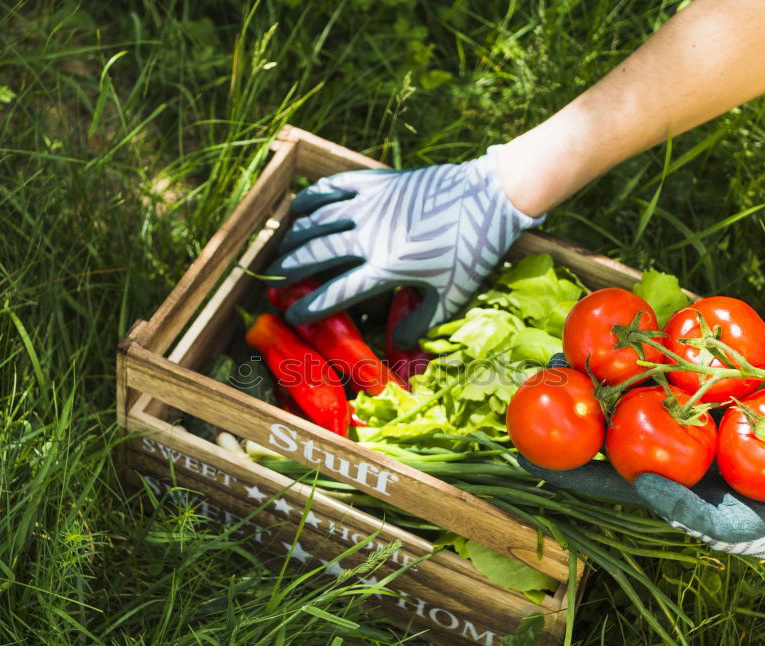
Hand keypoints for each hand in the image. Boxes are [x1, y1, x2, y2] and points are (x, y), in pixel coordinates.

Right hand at [265, 148, 542, 349]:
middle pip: (317, 253)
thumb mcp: (453, 295)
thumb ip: (424, 322)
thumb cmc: (472, 250)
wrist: (489, 196)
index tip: (292, 315)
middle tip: (275, 279)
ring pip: (318, 219)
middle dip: (290, 268)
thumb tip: (402, 344)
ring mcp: (371, 205)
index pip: (337, 292)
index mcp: (386, 267)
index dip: (310, 306)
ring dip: (296, 234)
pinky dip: (313, 197)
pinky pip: (334, 187)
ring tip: (283, 246)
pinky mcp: (378, 182)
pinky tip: (300, 206)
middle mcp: (370, 235)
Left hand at [518, 356, 764, 571]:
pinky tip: (634, 339)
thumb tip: (637, 484)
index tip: (518, 450)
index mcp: (641, 483)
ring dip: (599, 373)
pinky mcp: (694, 413)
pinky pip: (665, 386)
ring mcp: (669, 433)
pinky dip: (647, 363)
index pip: (589, 474)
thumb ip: (677, 505)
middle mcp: (647, 456)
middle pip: (599, 424)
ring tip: (573, 347)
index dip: (556, 462)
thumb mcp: (714, 523)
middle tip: (545, 372)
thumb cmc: (749, 526)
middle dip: (570, 399)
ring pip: (625, 398)